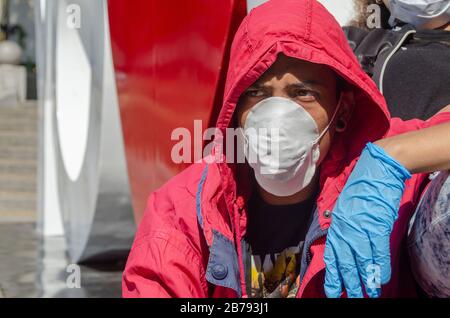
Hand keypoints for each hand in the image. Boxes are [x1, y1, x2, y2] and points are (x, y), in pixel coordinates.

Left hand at [323, 143, 411, 297]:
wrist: (376, 170)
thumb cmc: (361, 187)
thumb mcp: (344, 206)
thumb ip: (342, 225)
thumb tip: (341, 241)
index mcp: (336, 224)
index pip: (331, 255)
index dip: (333, 275)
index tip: (333, 290)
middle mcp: (346, 229)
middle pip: (345, 263)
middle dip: (348, 283)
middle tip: (350, 297)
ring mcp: (361, 229)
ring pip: (362, 262)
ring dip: (366, 281)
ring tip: (369, 295)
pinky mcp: (377, 226)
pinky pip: (378, 252)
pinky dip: (381, 267)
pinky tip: (382, 278)